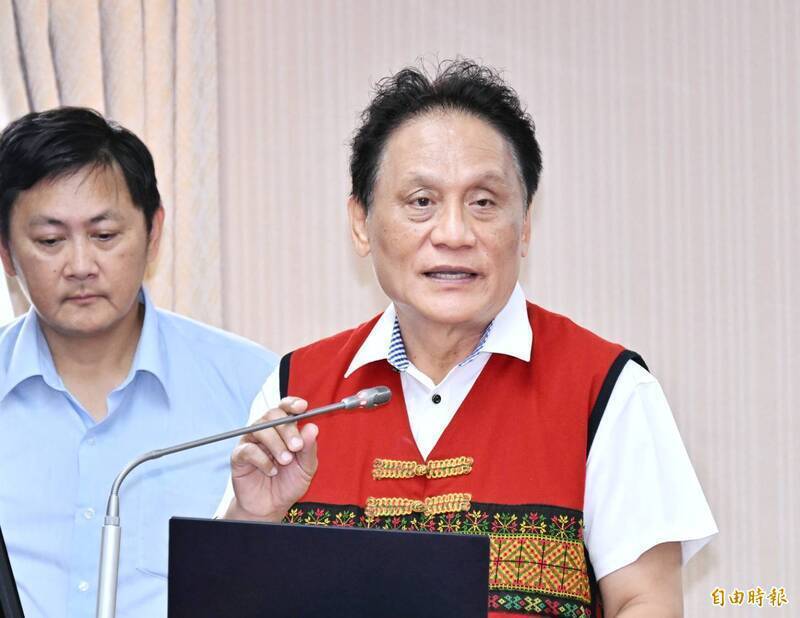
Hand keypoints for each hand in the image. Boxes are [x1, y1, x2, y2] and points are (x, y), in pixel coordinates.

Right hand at [225, 397, 317, 521]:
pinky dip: (262, 460)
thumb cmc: (288, 483)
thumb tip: (313, 427)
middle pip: (273, 414)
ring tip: (285, 461)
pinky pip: (248, 449)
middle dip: (287, 429)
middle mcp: (266, 431)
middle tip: (296, 446)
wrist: (271, 506)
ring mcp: (251, 441)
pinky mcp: (239, 456)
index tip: (302, 407)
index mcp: (283, 429)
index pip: (285, 407)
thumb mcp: (306, 467)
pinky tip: (271, 471)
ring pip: (261, 429)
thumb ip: (309, 448)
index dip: (292, 404)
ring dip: (276, 445)